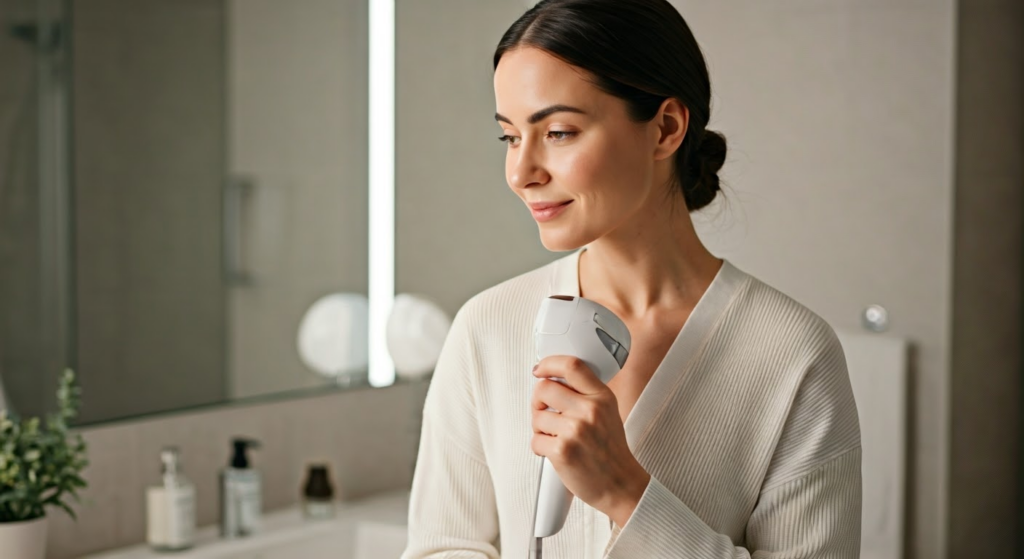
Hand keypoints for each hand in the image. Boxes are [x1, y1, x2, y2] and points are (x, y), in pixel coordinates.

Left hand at [531, 355, 650, 526]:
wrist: (620, 484)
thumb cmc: (611, 451)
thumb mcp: (608, 412)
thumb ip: (585, 394)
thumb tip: (552, 379)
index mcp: (602, 397)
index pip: (572, 366)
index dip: (549, 363)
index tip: (540, 369)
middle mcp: (590, 410)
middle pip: (544, 388)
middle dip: (538, 400)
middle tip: (544, 411)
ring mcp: (575, 430)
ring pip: (537, 416)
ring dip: (540, 428)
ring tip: (556, 437)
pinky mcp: (562, 451)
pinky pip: (535, 440)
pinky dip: (540, 447)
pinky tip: (554, 452)